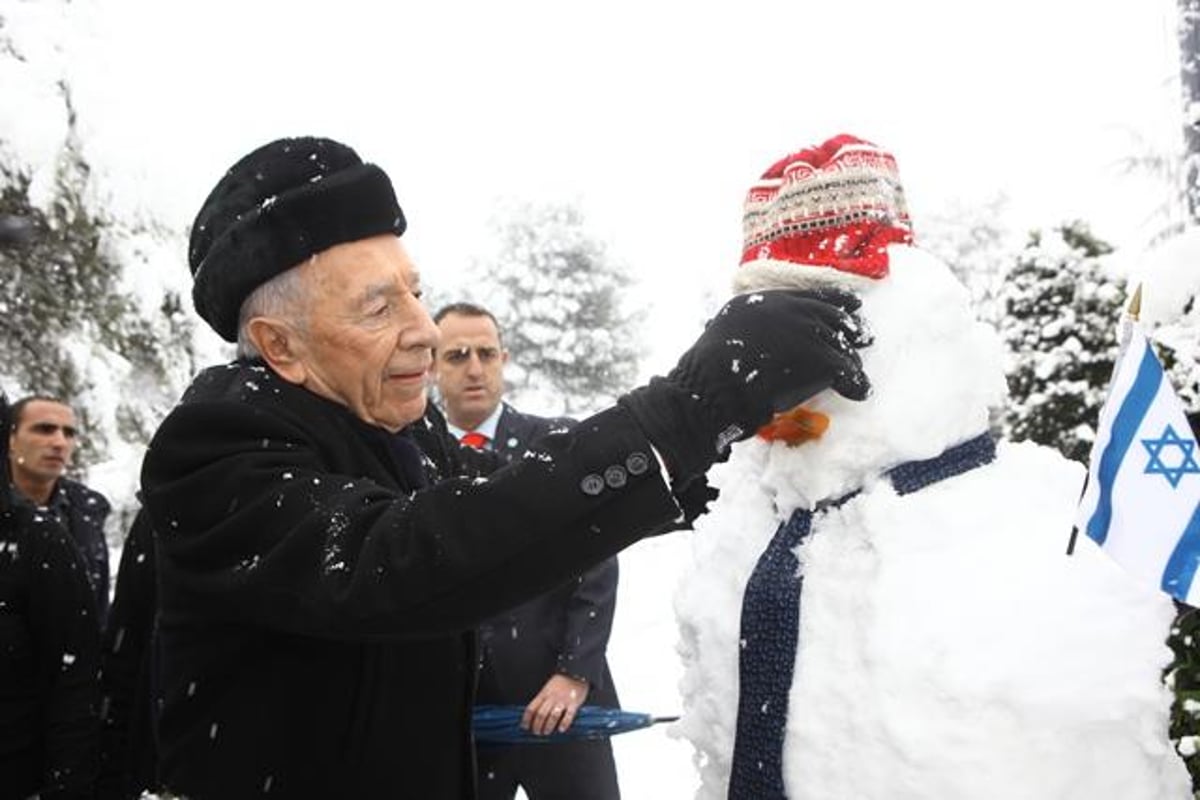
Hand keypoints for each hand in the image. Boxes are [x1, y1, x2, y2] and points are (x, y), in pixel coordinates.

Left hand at [520, 674, 589, 735]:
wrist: (576, 672)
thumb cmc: (561, 681)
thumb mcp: (547, 687)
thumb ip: (542, 699)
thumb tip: (534, 713)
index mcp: (544, 694)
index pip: (531, 708)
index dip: (526, 719)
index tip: (525, 726)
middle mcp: (552, 698)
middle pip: (541, 714)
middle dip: (537, 725)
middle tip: (536, 732)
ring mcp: (563, 701)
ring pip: (552, 716)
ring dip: (548, 726)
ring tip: (546, 732)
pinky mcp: (573, 703)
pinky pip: (568, 715)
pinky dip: (564, 723)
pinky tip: (561, 729)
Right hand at [620, 288, 870, 482]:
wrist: (713, 386)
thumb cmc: (709, 370)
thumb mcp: (726, 329)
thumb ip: (750, 326)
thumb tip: (758, 334)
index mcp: (768, 301)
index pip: (812, 296)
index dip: (836, 301)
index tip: (852, 305)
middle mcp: (792, 311)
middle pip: (834, 316)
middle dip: (851, 328)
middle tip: (864, 338)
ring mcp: (809, 333)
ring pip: (843, 345)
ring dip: (851, 360)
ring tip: (856, 373)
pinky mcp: (822, 359)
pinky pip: (849, 371)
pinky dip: (857, 384)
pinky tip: (859, 391)